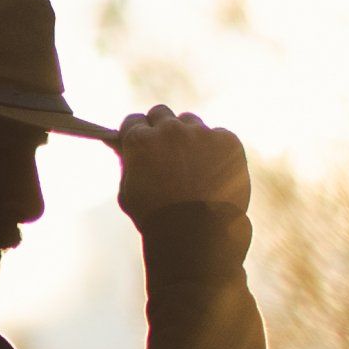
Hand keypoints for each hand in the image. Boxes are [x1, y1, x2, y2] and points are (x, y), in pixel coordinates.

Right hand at [117, 106, 249, 225]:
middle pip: (161, 113)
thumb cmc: (157, 220)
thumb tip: (121, 146)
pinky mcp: (227, 140)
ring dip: (189, 136)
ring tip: (193, 167)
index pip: (133, 120)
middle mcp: (169, 130)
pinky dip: (216, 149)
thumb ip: (126, 164)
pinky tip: (214, 172)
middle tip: (167, 152)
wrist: (198, 235)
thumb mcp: (128, 193)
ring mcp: (200, 133)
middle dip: (161, 128)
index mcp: (140, 140)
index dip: (137, 133)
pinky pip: (218, 136)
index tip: (142, 144)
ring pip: (191, 122)